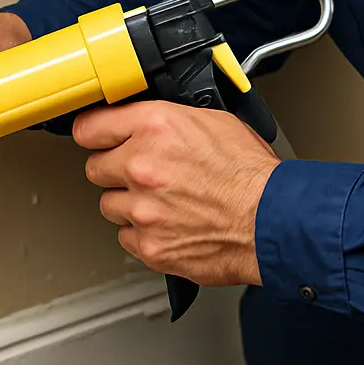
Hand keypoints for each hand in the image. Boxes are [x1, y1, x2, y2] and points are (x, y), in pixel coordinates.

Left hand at [76, 101, 279, 286]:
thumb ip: (168, 120)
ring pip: (109, 205)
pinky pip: (127, 237)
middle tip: (141, 173)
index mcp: (156, 127)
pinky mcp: (150, 245)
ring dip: (129, 203)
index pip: (90, 126)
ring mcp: (143, 209)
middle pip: (94, 167)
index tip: (94, 136)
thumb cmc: (252, 174)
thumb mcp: (212, 121)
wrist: (273, 221)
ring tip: (162, 201)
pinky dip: (143, 233)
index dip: (93, 132)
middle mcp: (142, 166)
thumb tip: (147, 121)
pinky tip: (168, 223)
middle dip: (115, 169)